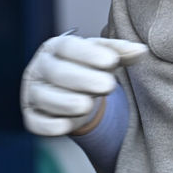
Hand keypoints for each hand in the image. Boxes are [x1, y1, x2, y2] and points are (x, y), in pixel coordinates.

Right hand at [21, 34, 147, 136]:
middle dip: (82, 79)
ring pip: (45, 97)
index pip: (68, 46)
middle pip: (57, 72)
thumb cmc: (90, 66)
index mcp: (55, 47)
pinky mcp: (31, 116)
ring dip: (66, 102)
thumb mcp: (105, 56)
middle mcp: (39, 68)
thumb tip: (142, 51)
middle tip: (108, 85)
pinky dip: (50, 125)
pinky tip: (66, 126)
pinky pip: (36, 122)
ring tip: (87, 105)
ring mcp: (32, 92)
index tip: (112, 61)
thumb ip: (121, 52)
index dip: (88, 53)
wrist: (74, 90)